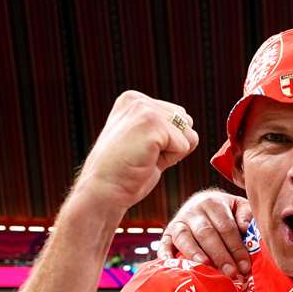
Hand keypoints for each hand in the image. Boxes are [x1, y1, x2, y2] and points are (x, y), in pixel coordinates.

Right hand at [71, 92, 198, 215]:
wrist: (102, 191)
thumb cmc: (124, 174)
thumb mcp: (142, 141)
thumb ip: (163, 128)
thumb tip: (190, 126)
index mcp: (133, 100)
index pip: (178, 117)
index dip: (167, 142)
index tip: (140, 151)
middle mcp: (138, 100)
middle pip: (187, 123)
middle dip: (173, 145)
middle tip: (144, 156)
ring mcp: (144, 109)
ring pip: (188, 134)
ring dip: (172, 153)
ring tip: (144, 158)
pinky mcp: (152, 124)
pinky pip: (184, 146)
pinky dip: (170, 161)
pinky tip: (145, 161)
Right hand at [160, 190, 254, 276]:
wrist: (202, 204)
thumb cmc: (226, 212)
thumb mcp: (239, 206)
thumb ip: (246, 214)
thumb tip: (245, 227)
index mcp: (213, 203)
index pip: (226, 227)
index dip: (236, 247)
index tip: (245, 266)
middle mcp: (193, 211)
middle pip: (206, 233)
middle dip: (220, 255)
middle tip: (231, 273)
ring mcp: (178, 222)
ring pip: (184, 238)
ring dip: (194, 253)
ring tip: (205, 266)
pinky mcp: (166, 234)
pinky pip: (164, 244)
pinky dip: (165, 255)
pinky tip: (171, 266)